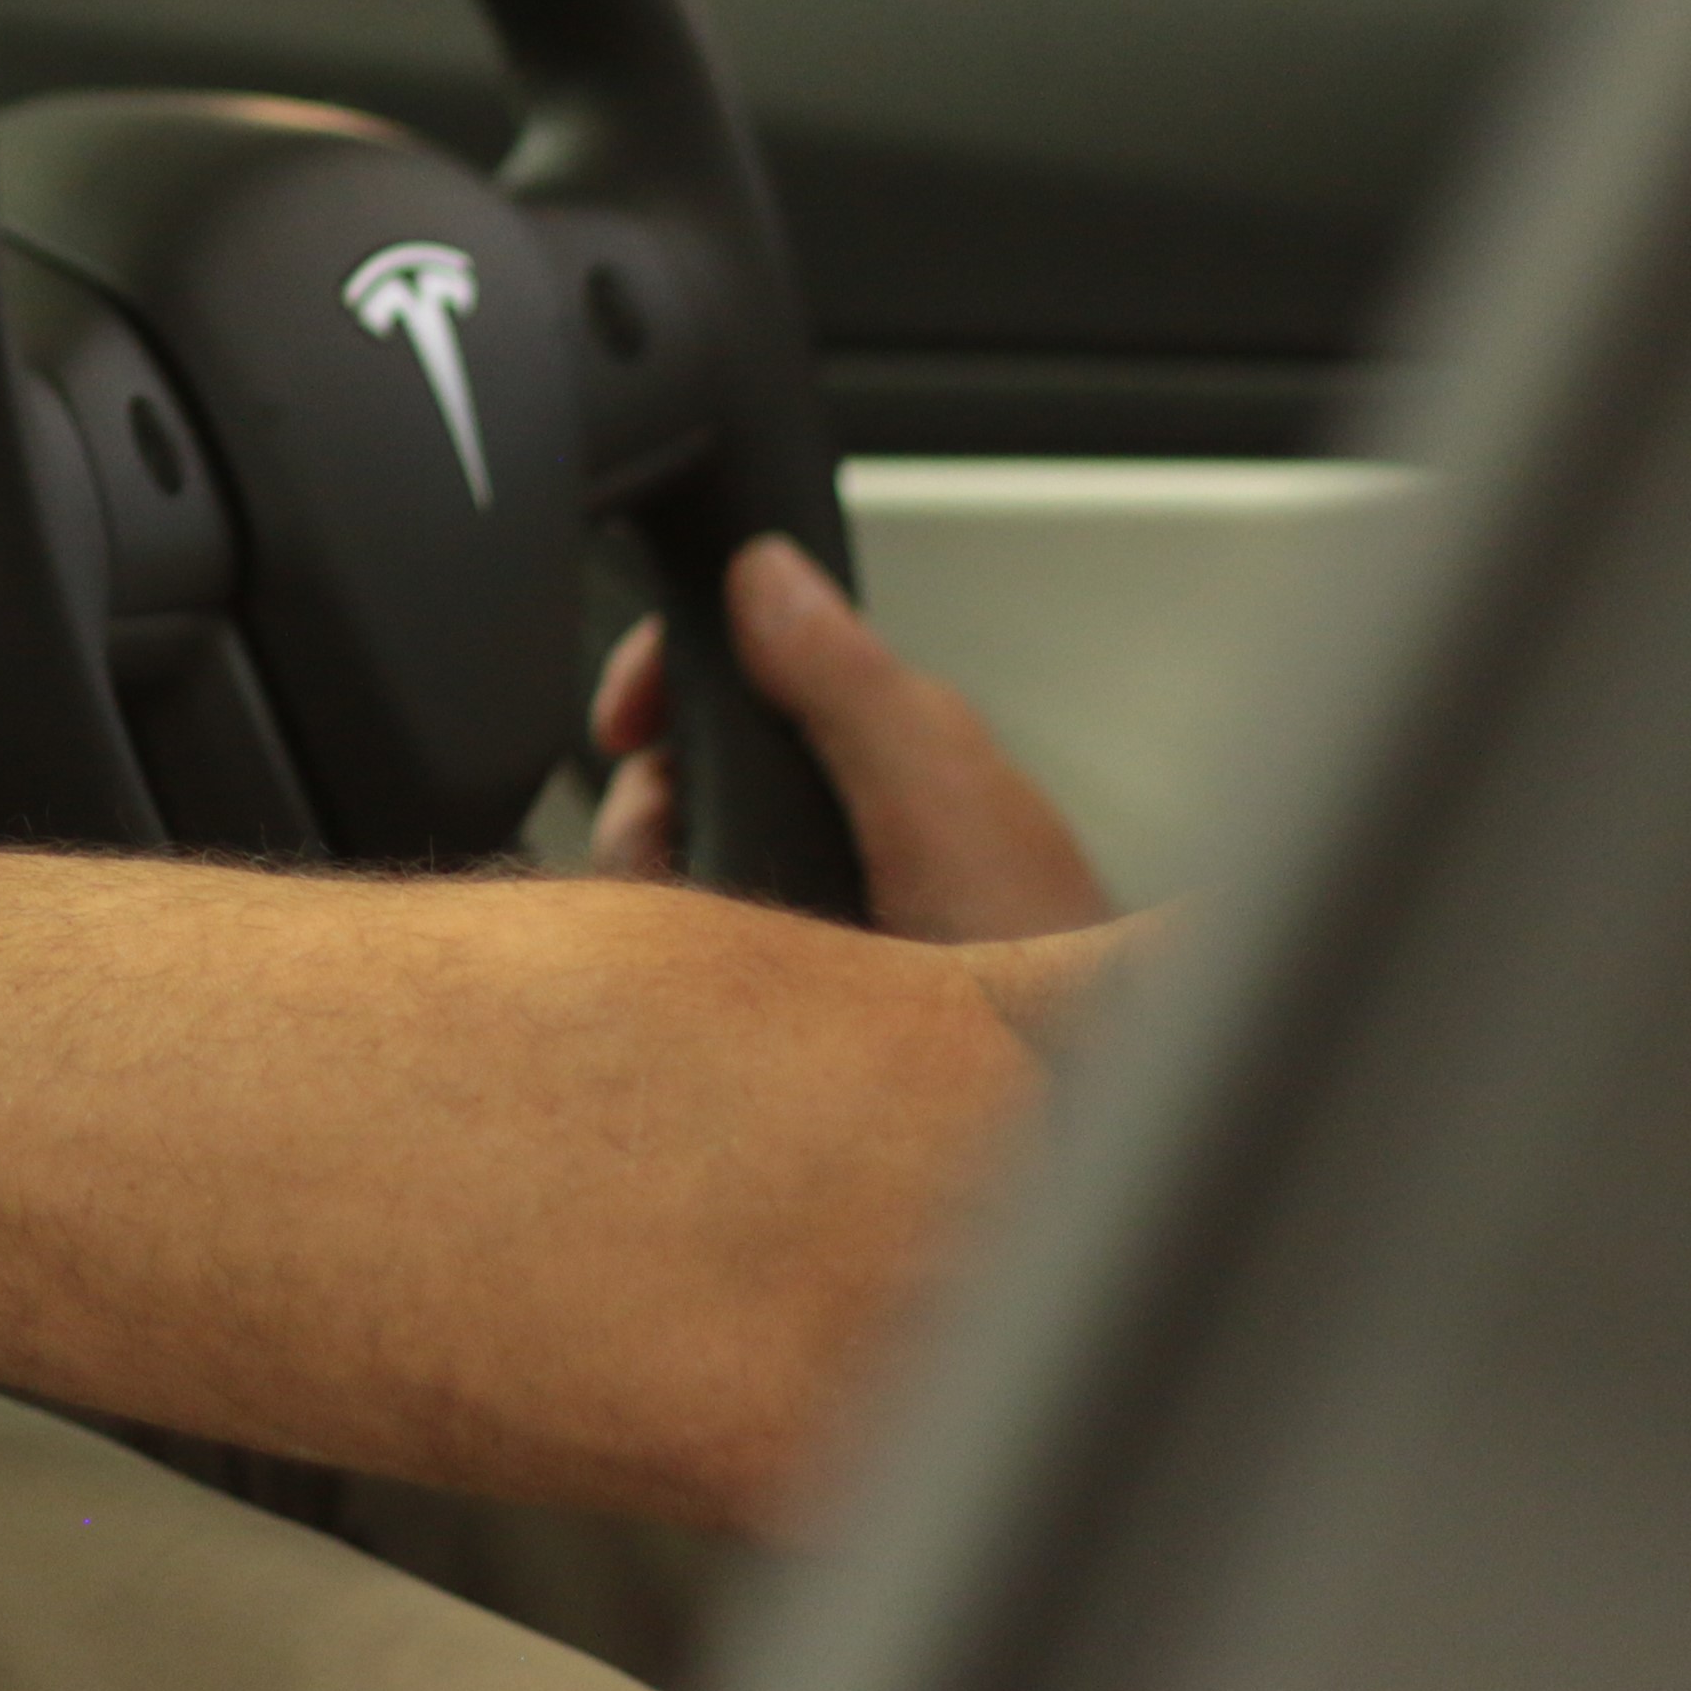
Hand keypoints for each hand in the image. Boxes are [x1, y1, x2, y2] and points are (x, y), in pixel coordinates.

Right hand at [591, 536, 1113, 943]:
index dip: (671, 671)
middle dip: (653, 802)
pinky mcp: (815, 966)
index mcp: (897, 740)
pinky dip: (693, 944)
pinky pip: (713, 929)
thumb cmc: (1045, 971)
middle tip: (672, 851)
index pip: (749, 654)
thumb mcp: (936, 804)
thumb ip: (851, 685)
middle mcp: (861, 806)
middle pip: (700, 757)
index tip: (624, 722)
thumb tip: (767, 571)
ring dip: (667, 881)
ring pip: (693, 847)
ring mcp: (837, 888)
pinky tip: (720, 979)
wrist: (1066, 1118)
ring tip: (710, 936)